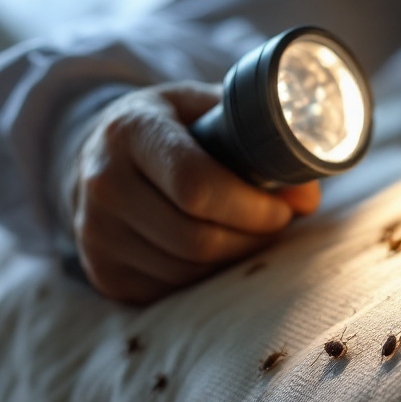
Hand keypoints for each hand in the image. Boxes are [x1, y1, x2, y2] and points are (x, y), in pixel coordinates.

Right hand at [67, 81, 318, 303]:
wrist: (100, 155)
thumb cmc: (174, 127)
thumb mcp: (211, 111)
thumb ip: (262, 140)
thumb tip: (306, 198)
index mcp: (131, 131)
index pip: (195, 185)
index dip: (250, 207)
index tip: (281, 209)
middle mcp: (102, 183)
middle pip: (195, 238)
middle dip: (252, 239)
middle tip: (277, 226)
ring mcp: (95, 234)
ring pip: (187, 270)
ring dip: (234, 261)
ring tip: (252, 236)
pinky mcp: (103, 272)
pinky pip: (172, 290)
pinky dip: (208, 277)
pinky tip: (220, 253)